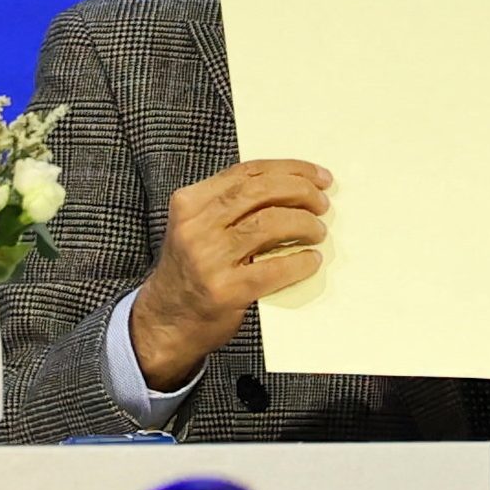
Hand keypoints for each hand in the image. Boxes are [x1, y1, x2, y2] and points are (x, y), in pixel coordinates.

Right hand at [126, 157, 330, 389]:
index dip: (291, 169)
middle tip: (323, 204)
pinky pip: (277, 268)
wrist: (166, 320)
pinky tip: (311, 260)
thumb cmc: (193, 269)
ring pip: (271, 224)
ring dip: (306, 224)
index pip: (247, 172)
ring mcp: (209, 258)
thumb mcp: (198, 227)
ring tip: (318, 232)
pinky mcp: (226, 290)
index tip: (320, 176)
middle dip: (302, 192)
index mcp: (189, 203)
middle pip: (261, 192)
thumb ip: (231, 206)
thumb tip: (293, 187)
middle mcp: (195, 226)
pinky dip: (302, 262)